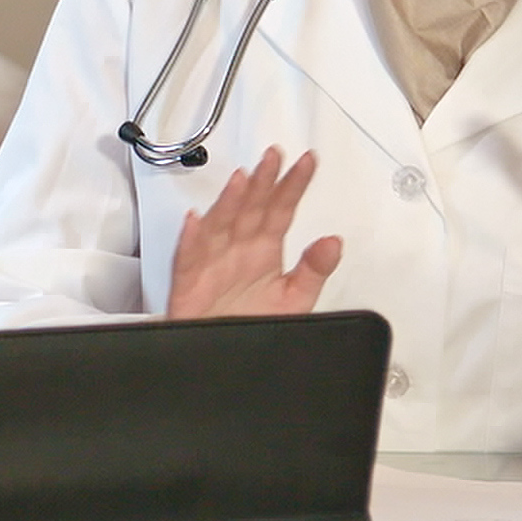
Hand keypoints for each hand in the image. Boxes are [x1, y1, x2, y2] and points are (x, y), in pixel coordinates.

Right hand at [163, 145, 344, 318]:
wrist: (222, 364)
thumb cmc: (252, 325)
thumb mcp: (295, 302)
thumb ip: (314, 271)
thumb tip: (333, 243)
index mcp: (265, 250)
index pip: (282, 209)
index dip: (294, 185)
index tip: (308, 162)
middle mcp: (240, 250)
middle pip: (252, 208)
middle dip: (263, 181)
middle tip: (274, 157)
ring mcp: (214, 262)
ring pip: (221, 225)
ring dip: (230, 202)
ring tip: (241, 180)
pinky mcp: (190, 283)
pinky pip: (188, 258)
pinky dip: (190, 240)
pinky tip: (194, 223)